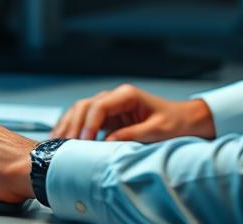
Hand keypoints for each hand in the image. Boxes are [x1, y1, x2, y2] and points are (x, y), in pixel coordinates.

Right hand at [51, 84, 215, 142]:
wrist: (184, 120)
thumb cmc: (175, 123)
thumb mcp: (157, 130)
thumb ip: (133, 134)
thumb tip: (107, 141)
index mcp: (127, 95)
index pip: (99, 105)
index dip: (89, 123)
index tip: (82, 141)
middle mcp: (115, 97)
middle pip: (85, 106)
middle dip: (73, 125)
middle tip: (66, 146)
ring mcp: (110, 106)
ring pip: (80, 111)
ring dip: (68, 125)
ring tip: (58, 144)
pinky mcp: (109, 117)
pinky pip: (85, 120)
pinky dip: (73, 128)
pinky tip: (63, 139)